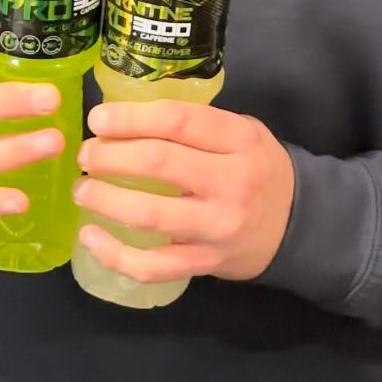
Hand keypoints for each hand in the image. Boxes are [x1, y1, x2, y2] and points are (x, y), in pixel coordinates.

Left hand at [73, 99, 295, 286]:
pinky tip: (90, 237)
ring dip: (104, 199)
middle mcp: (230, 182)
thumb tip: (125, 116)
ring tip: (82, 189)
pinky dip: (114, 254)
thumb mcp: (243, 132)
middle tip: (86, 154)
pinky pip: (152, 266)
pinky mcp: (205, 263)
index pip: (177, 120)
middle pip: (157, 163)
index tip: (97, 120)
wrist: (299, 224)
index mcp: (239, 140)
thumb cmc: (258, 168)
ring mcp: (216, 228)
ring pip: (149, 214)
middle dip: (108, 156)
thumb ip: (196, 124)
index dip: (129, 117)